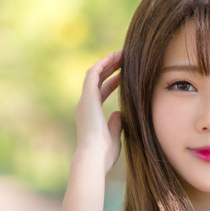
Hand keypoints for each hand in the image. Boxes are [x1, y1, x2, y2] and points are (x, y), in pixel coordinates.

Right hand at [74, 50, 122, 172]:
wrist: (93, 157)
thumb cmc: (104, 153)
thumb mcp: (114, 136)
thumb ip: (115, 124)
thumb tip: (119, 113)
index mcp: (90, 115)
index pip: (101, 92)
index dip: (112, 83)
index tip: (124, 75)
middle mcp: (85, 105)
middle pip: (97, 80)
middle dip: (110, 68)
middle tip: (124, 59)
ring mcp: (85, 100)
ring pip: (95, 73)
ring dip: (107, 62)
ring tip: (121, 54)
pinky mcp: (87, 97)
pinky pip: (93, 73)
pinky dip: (103, 64)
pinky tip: (114, 57)